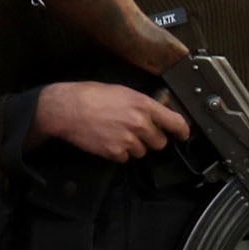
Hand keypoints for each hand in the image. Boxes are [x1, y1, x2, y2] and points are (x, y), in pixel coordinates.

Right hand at [29, 81, 190, 161]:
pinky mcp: (114, 152)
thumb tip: (157, 113)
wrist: (66, 109)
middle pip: (160, 142)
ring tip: (118, 134)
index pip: (176, 123)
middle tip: (137, 132)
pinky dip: (119, 152)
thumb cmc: (90, 96)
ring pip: (143, 152)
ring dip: (134, 147)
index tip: (182, 135)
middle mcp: (139, 124)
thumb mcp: (122, 92)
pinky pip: (125, 158)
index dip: (182, 132)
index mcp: (143, 105)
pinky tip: (108, 140)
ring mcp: (127, 140)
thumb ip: (143, 104)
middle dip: (151, 139)